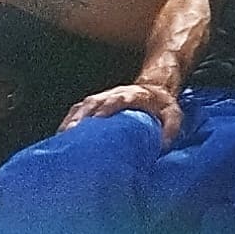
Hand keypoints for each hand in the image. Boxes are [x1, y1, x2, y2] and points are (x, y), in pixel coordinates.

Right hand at [63, 79, 182, 140]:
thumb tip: (162, 146)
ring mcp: (102, 98)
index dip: (108, 107)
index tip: (98, 118)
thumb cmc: (162, 105)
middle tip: (70, 132)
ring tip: (61, 137)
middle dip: (81, 116)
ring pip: (82, 106)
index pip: (118, 99)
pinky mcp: (95, 104)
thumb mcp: (174, 113)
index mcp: (133, 95)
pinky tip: (61, 135)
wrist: (156, 86)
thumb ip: (171, 128)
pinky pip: (78, 110)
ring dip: (71, 119)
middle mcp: (114, 94)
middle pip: (94, 102)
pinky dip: (68, 121)